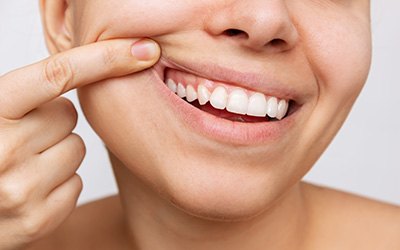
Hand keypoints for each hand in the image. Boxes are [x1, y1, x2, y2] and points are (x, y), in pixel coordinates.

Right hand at [0, 38, 159, 249]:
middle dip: (53, 122)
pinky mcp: (38, 220)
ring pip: (77, 149)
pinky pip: (76, 183)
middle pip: (69, 115)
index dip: (104, 58)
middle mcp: (2, 150)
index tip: (142, 50)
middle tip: (25, 136)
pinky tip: (31, 187)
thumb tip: (95, 67)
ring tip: (24, 164)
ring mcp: (20, 189)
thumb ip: (29, 93)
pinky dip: (59, 183)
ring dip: (57, 152)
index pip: (57, 74)